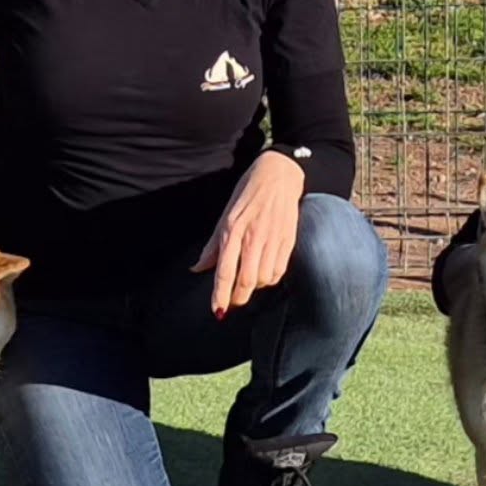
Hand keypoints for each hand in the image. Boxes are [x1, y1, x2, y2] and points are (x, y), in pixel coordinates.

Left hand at [192, 152, 303, 317]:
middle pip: (246, 281)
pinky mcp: (288, 240)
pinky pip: (279, 271)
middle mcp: (253, 236)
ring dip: (254, 288)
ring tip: (247, 284)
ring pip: (263, 279)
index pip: (225, 270)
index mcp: (233, 229)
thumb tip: (197, 268)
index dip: (220, 294)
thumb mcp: (226, 214)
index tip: (217, 310)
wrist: (280, 174)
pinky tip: (263, 274)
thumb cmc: (248, 192)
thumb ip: (213, 245)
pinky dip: (269, 279)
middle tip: (231, 303)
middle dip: (237, 298)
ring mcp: (273, 238)